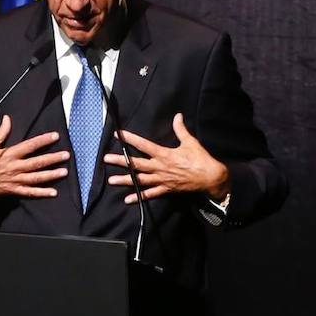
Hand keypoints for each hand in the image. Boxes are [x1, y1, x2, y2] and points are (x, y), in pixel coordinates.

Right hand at [0, 115, 68, 202]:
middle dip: (53, 158)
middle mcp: (14, 167)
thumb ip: (1, 132)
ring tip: (64, 171)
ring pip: (36, 178)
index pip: (30, 146)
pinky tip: (53, 192)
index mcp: (9, 154)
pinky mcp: (12, 190)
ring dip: (51, 175)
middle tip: (66, 155)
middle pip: (37, 162)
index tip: (55, 136)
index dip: (43, 140)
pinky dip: (41, 193)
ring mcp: (14, 180)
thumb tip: (7, 118)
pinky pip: (29, 192)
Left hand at [104, 113, 230, 203]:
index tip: (118, 135)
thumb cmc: (201, 159)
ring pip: (140, 180)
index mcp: (164, 154)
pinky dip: (139, 197)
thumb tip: (178, 116)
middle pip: (136, 164)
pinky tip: (128, 199)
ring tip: (111, 180)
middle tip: (105, 159)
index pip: (143, 145)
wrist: (210, 178)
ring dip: (125, 180)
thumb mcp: (190, 142)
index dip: (130, 139)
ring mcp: (162, 180)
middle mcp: (160, 168)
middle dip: (120, 161)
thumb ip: (181, 129)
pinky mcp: (166, 189)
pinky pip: (150, 195)